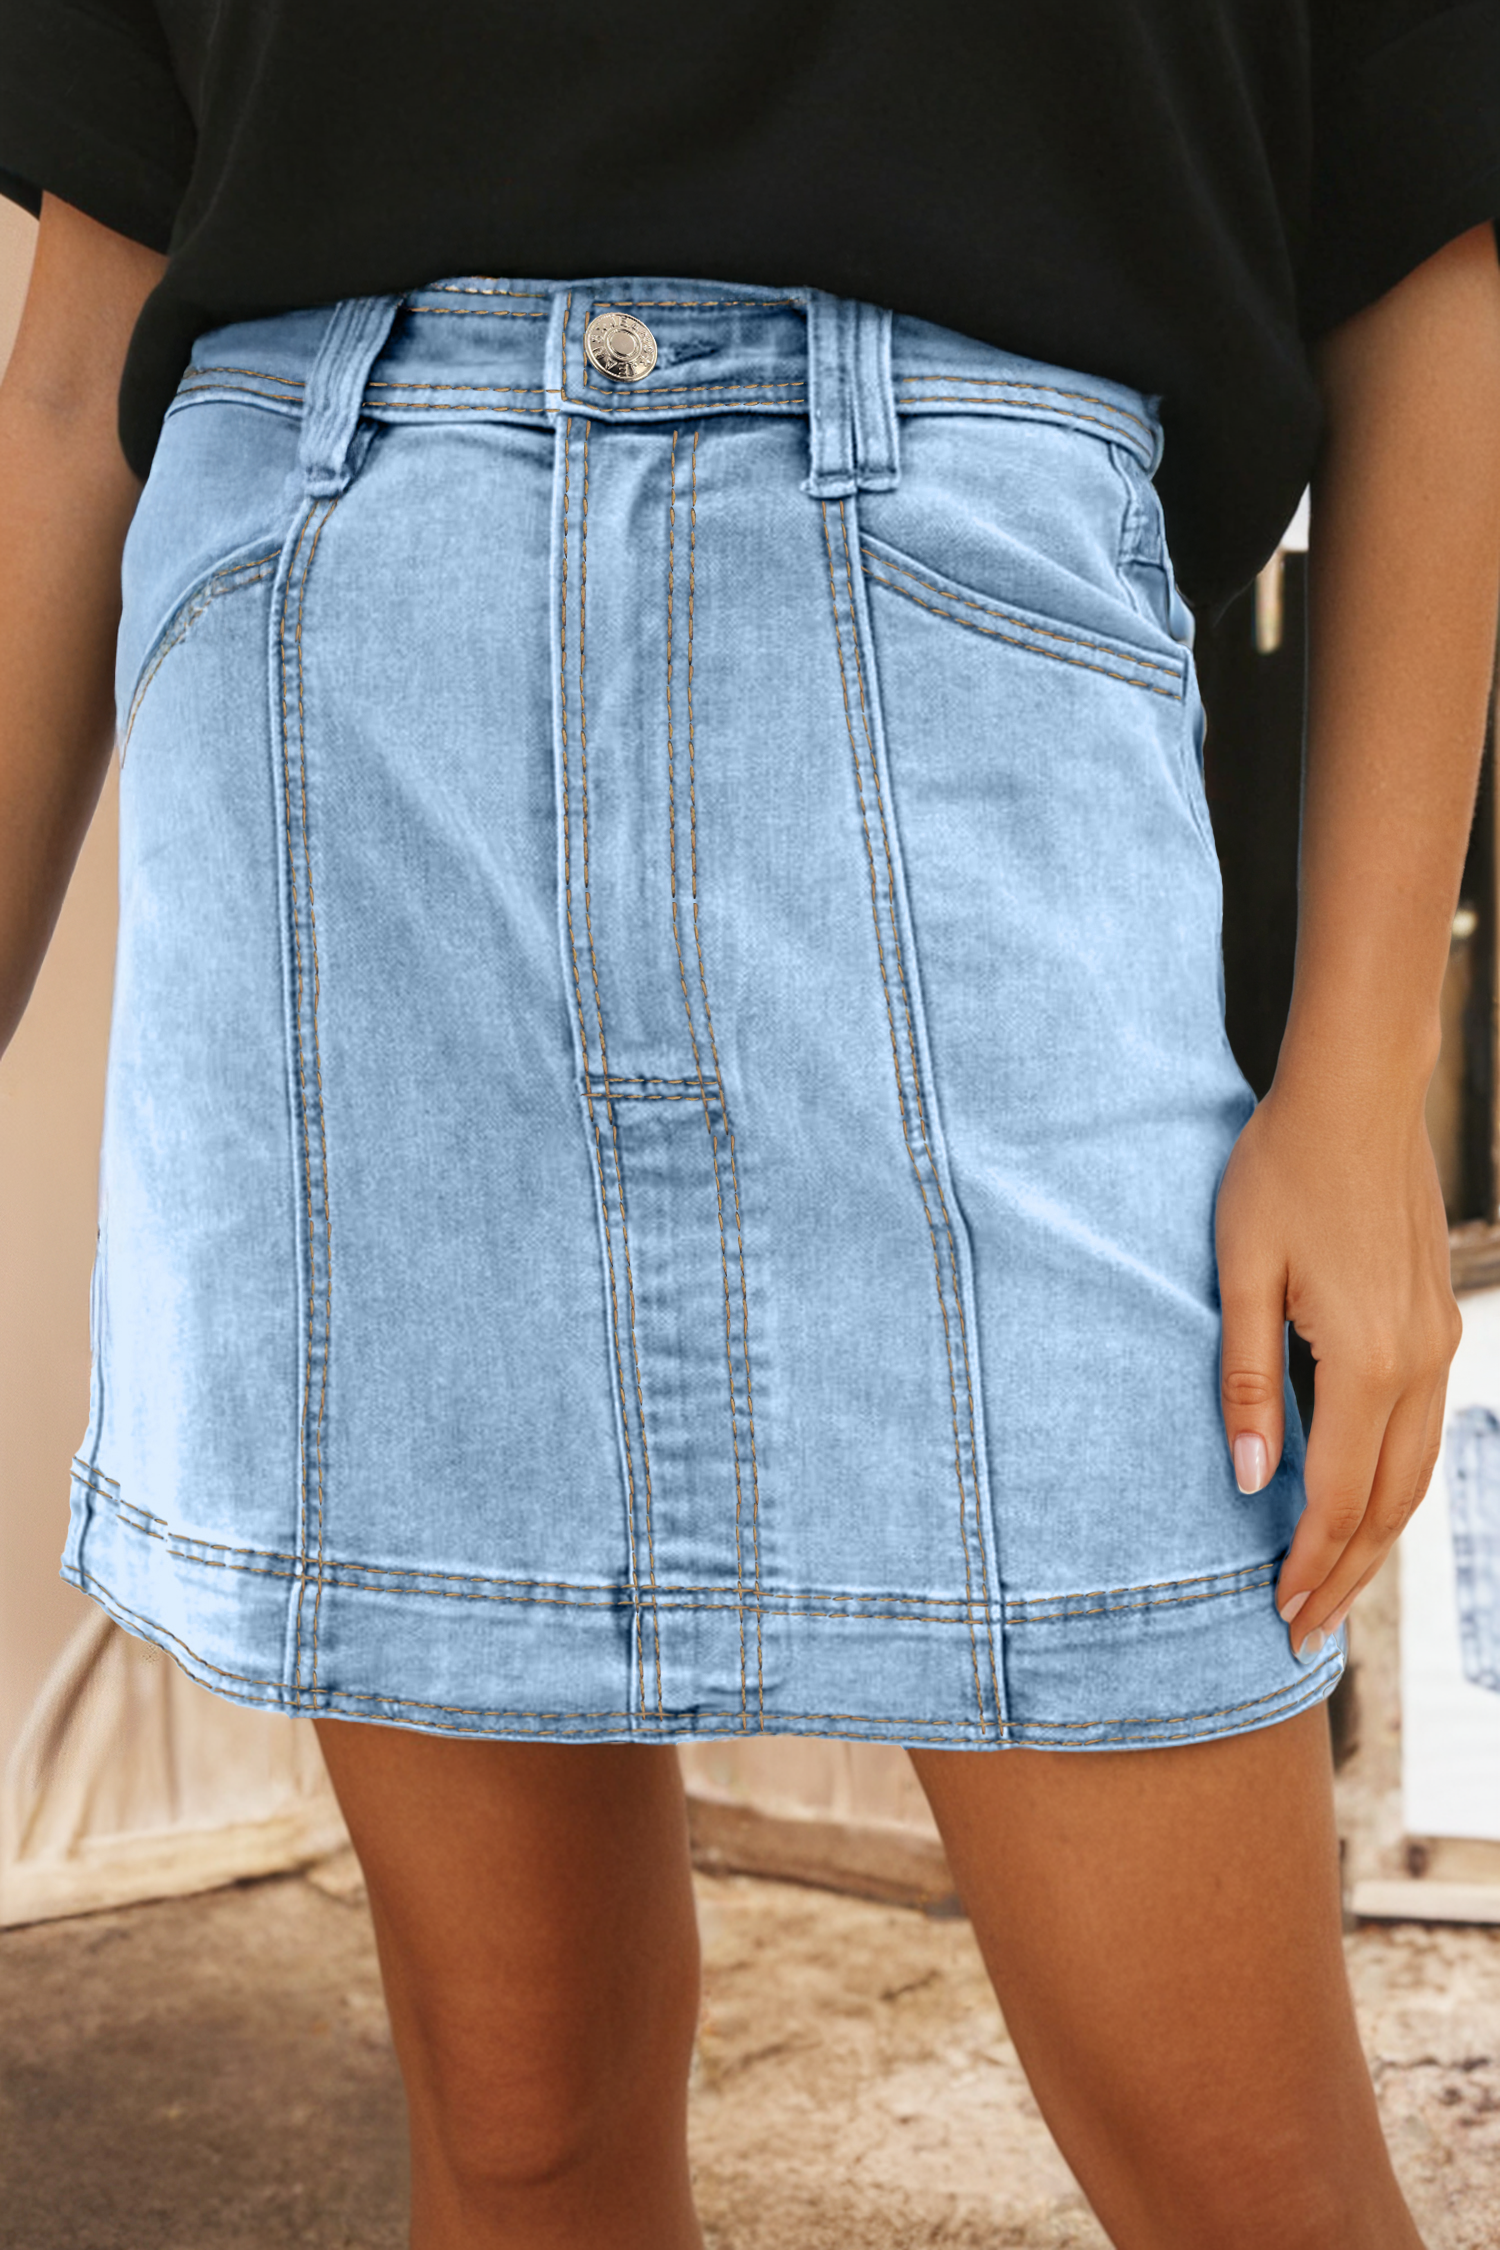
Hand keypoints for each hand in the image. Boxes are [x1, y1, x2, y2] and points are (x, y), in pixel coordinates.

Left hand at [1214, 1080, 1460, 1657]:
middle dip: (1345, 1574)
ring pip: (1416, 1473)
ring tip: (1332, 1590)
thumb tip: (1253, 1480)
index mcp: (1366, 1359)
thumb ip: (1246, 1381)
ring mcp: (1438, 1342)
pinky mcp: (1437, 1322)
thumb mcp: (1240, 1274)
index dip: (1308, 1564)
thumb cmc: (1281, 1172)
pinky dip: (1395, 1485)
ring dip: (1375, 1538)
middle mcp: (1419, 1362)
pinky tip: (1365, 1504)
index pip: (1338, 1495)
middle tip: (1304, 1635)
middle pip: (1390, 1503)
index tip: (1279, 1616)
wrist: (1355, 1095)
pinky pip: (1423, 1430)